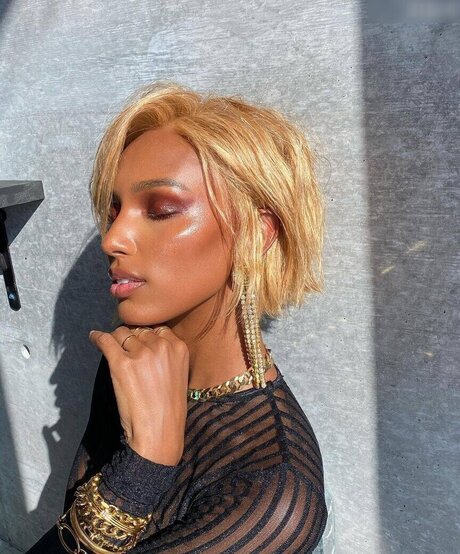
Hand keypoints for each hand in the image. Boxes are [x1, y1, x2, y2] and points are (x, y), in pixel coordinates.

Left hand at [89, 325, 188, 465]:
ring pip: (122, 333)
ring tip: (111, 348)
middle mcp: (161, 346)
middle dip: (131, 338)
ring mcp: (141, 353)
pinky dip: (97, 338)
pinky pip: (105, 340)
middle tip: (125, 350)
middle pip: (139, 330)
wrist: (160, 432)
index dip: (146, 335)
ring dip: (116, 340)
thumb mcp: (177, 375)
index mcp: (179, 347)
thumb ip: (166, 356)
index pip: (158, 328)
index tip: (139, 342)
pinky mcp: (121, 363)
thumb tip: (143, 342)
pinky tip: (94, 337)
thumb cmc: (168, 409)